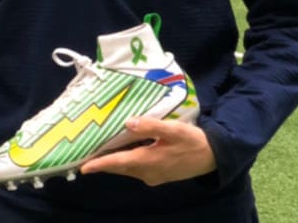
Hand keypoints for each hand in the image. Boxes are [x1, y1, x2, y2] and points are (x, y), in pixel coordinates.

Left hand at [79, 117, 215, 185]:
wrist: (215, 157)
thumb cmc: (193, 141)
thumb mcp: (174, 130)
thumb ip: (151, 126)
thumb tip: (128, 123)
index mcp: (148, 161)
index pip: (117, 163)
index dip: (99, 165)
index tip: (83, 167)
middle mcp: (147, 172)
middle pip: (119, 167)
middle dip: (101, 163)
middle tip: (83, 155)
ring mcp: (153, 175)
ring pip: (127, 169)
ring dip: (113, 162)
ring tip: (97, 152)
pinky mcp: (159, 174)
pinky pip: (136, 169)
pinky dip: (124, 162)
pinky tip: (120, 151)